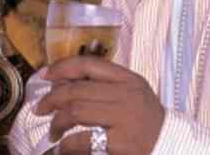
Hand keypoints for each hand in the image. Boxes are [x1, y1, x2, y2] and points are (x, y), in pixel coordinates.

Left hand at [34, 56, 163, 154]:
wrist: (170, 146)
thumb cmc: (145, 120)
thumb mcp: (131, 93)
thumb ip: (103, 84)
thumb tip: (61, 83)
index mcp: (128, 79)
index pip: (88, 64)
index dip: (61, 67)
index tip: (45, 75)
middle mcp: (126, 95)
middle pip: (77, 89)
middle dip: (51, 99)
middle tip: (40, 108)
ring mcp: (124, 118)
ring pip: (75, 112)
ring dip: (57, 122)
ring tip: (53, 131)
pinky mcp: (120, 143)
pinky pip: (82, 139)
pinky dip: (67, 144)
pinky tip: (63, 147)